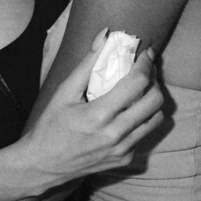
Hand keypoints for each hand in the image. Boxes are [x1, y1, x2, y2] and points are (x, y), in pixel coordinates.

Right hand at [25, 41, 163, 188]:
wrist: (44, 165)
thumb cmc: (51, 126)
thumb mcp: (64, 93)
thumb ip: (86, 64)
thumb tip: (105, 35)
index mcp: (99, 115)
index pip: (138, 83)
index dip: (146, 64)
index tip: (145, 54)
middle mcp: (115, 134)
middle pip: (155, 101)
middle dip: (154, 80)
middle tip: (145, 71)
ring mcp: (123, 149)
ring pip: (157, 118)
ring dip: (153, 101)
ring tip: (140, 91)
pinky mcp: (125, 159)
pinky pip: (145, 134)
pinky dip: (142, 120)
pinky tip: (128, 113)